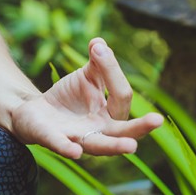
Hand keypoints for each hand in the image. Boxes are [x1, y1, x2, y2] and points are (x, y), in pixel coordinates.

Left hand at [11, 38, 163, 158]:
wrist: (37, 111)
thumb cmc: (70, 97)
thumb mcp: (87, 77)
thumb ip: (98, 62)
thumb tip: (99, 42)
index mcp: (112, 114)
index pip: (121, 95)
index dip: (112, 70)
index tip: (97, 48)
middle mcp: (101, 131)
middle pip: (124, 130)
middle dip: (141, 127)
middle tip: (158, 120)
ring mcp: (78, 139)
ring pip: (100, 146)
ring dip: (115, 146)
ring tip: (131, 147)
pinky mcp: (54, 141)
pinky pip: (62, 146)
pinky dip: (68, 149)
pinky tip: (75, 152)